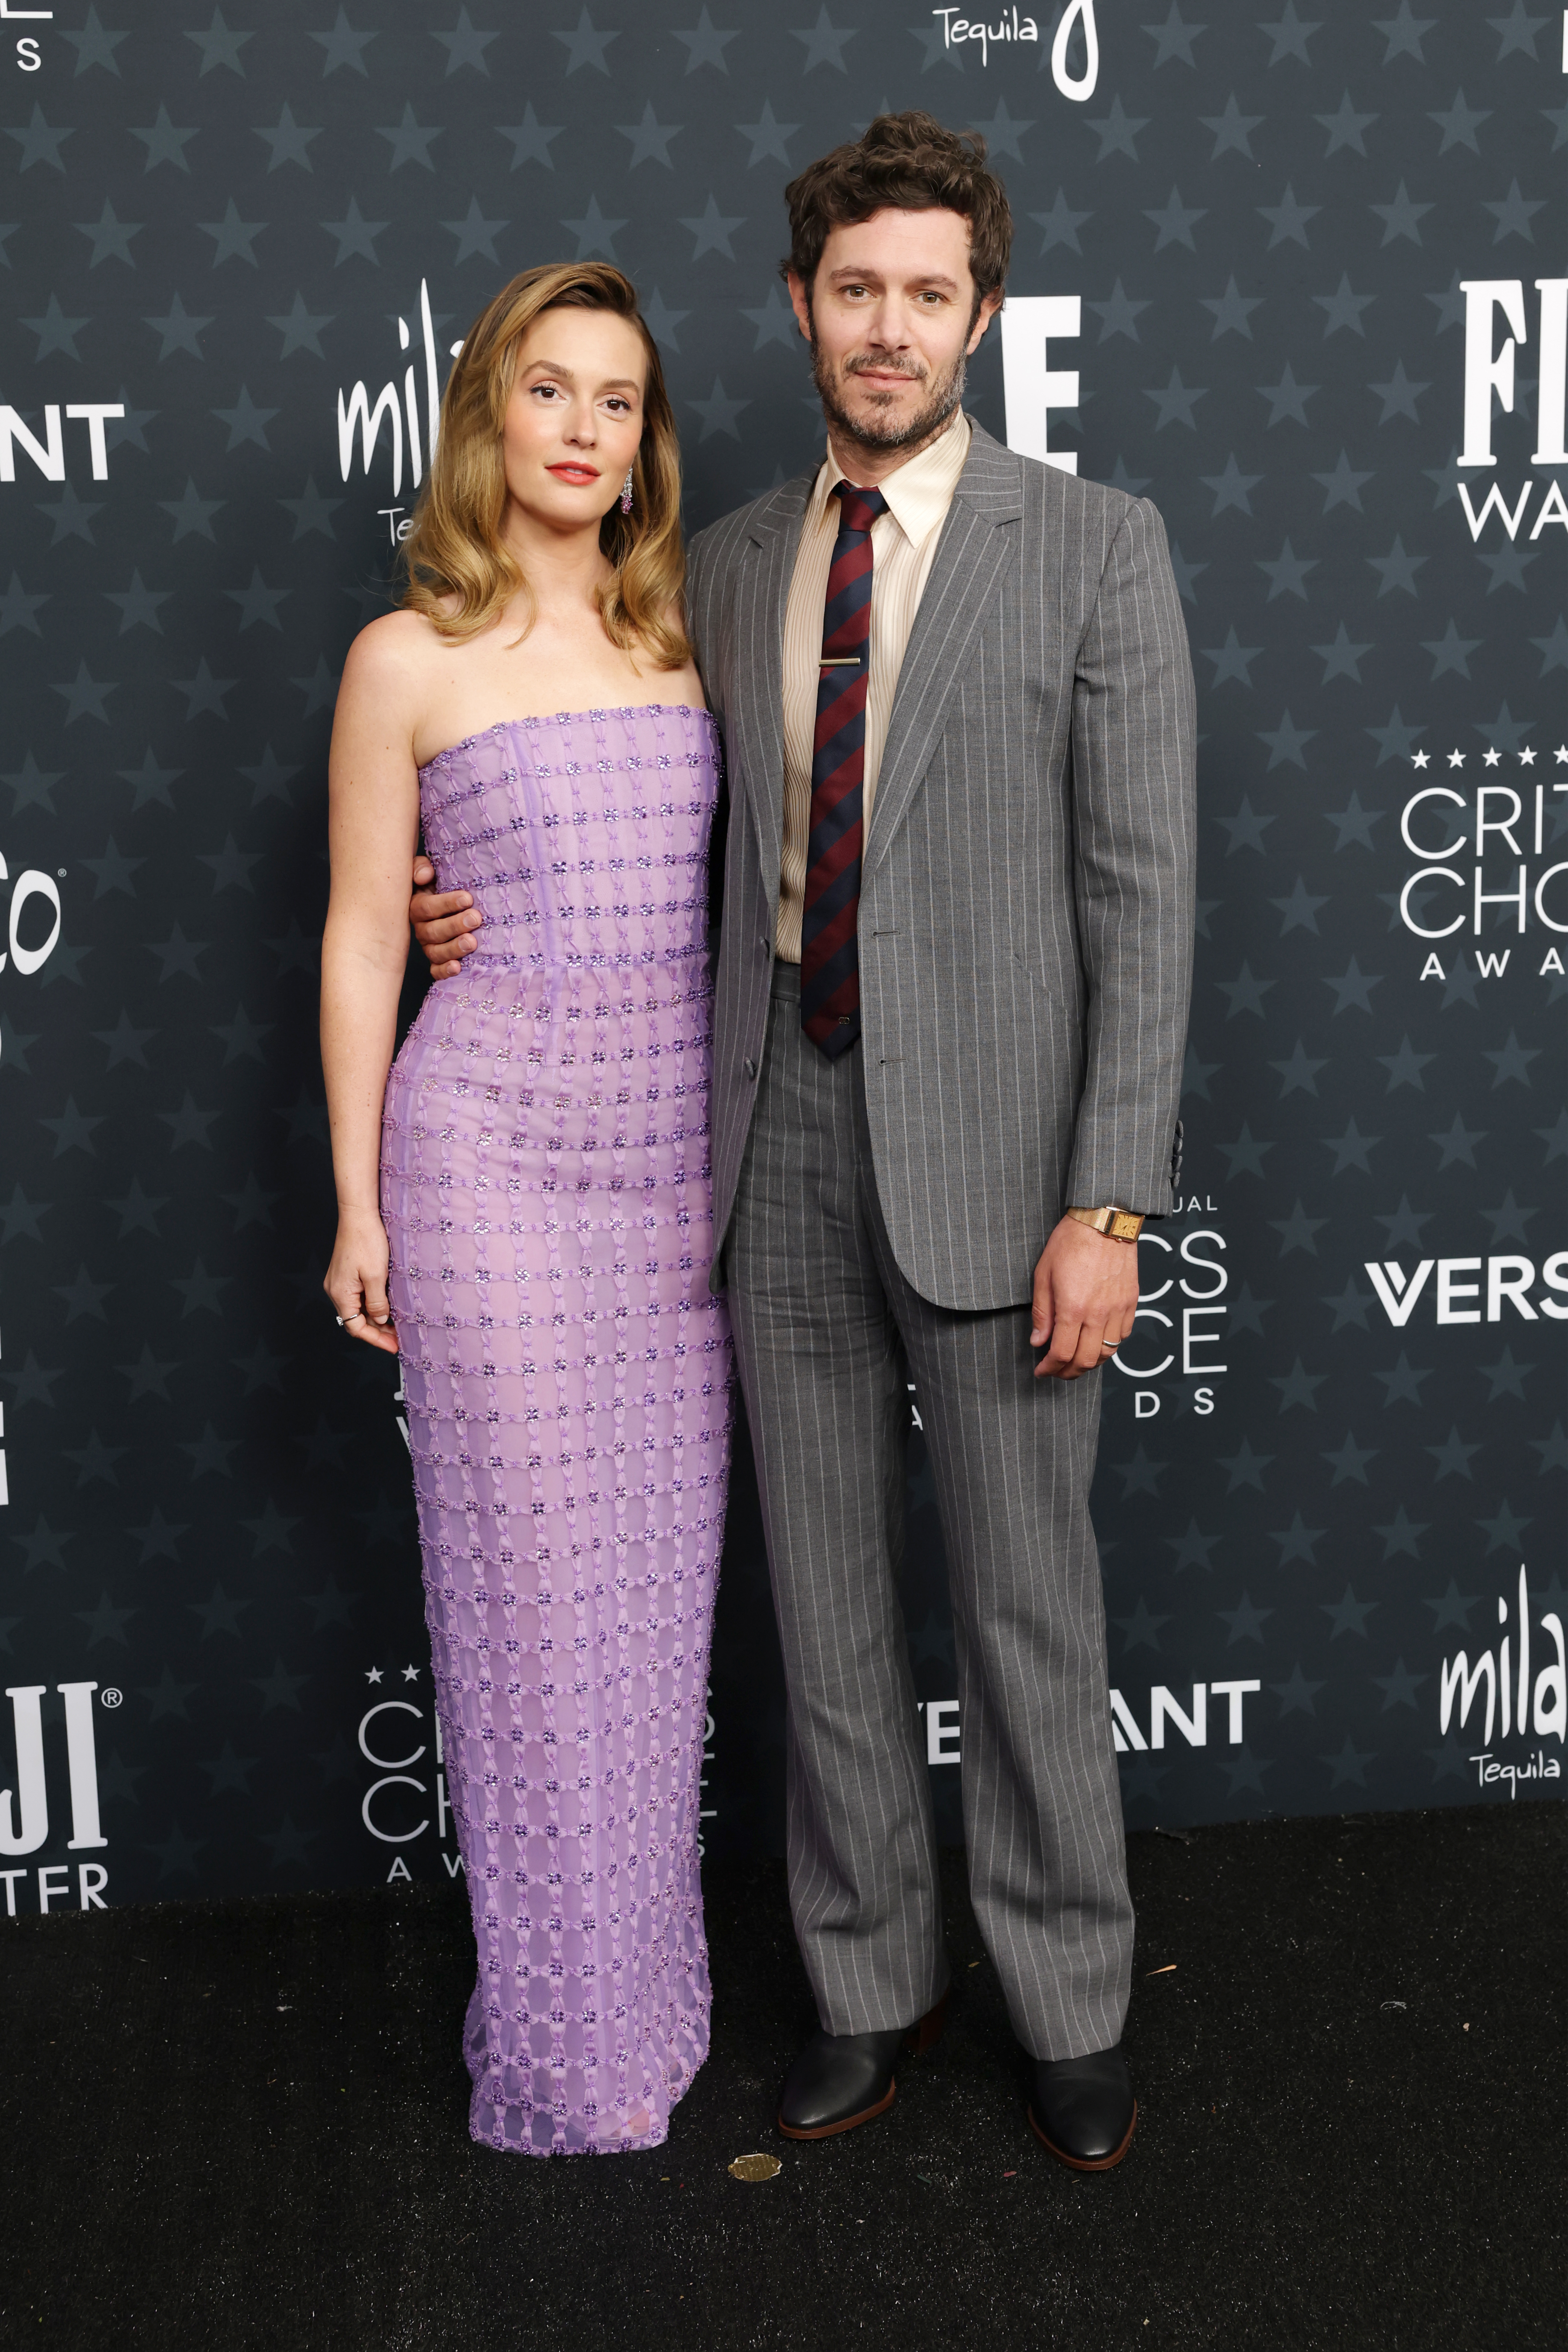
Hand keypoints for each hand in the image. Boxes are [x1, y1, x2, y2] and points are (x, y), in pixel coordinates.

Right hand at [324, 1209, 398, 1353]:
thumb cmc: (366, 1241)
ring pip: (359, 1308)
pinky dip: (373, 1304)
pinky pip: (359, 1296)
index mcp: (340, 1294)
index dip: (376, 1339)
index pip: (356, 1328)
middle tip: (400, 1337)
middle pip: (357, 1320)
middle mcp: (336, 1290)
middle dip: (378, 1330)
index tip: (395, 1346)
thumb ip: (377, 1302)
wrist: (359, 1215)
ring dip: (377, 1317)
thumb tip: (380, 1319)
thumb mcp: (376, 1276)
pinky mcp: (346, 1274)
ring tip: (398, 1323)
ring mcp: (340, 1282)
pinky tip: (388, 1305)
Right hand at [410, 853, 479, 978]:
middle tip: (475, 919)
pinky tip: (458, 968)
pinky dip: (445, 971)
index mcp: (418, 907)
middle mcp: (422, 929)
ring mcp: (430, 947)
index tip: (467, 898)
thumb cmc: (441, 885)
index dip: (445, 903)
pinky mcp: (438, 962)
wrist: (450, 903)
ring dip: (454, 948)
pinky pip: (436, 970)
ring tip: (472, 942)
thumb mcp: (428, 871)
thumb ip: (421, 868)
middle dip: (454, 925)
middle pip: (432, 931)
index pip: (426, 907)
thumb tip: (425, 875)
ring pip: (435, 952)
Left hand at [1029, 1217, 1139, 1380]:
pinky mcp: (1131, 1303)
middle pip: (1086, 1361)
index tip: (1041, 1370)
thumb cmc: (1071, 1242)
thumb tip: (1038, 1341)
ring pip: (1107, 1354)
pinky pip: (1123, 1336)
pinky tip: (1096, 1342)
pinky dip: (1109, 1347)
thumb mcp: (1043, 1275)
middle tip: (1056, 1371)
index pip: (1061, 1354)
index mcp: (1072, 1308)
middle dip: (1068, 1373)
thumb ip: (1042, 1313)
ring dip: (1090, 1363)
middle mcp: (1098, 1314)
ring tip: (1076, 1361)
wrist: (1105, 1220)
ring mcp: (1118, 1309)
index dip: (1049, 1368)